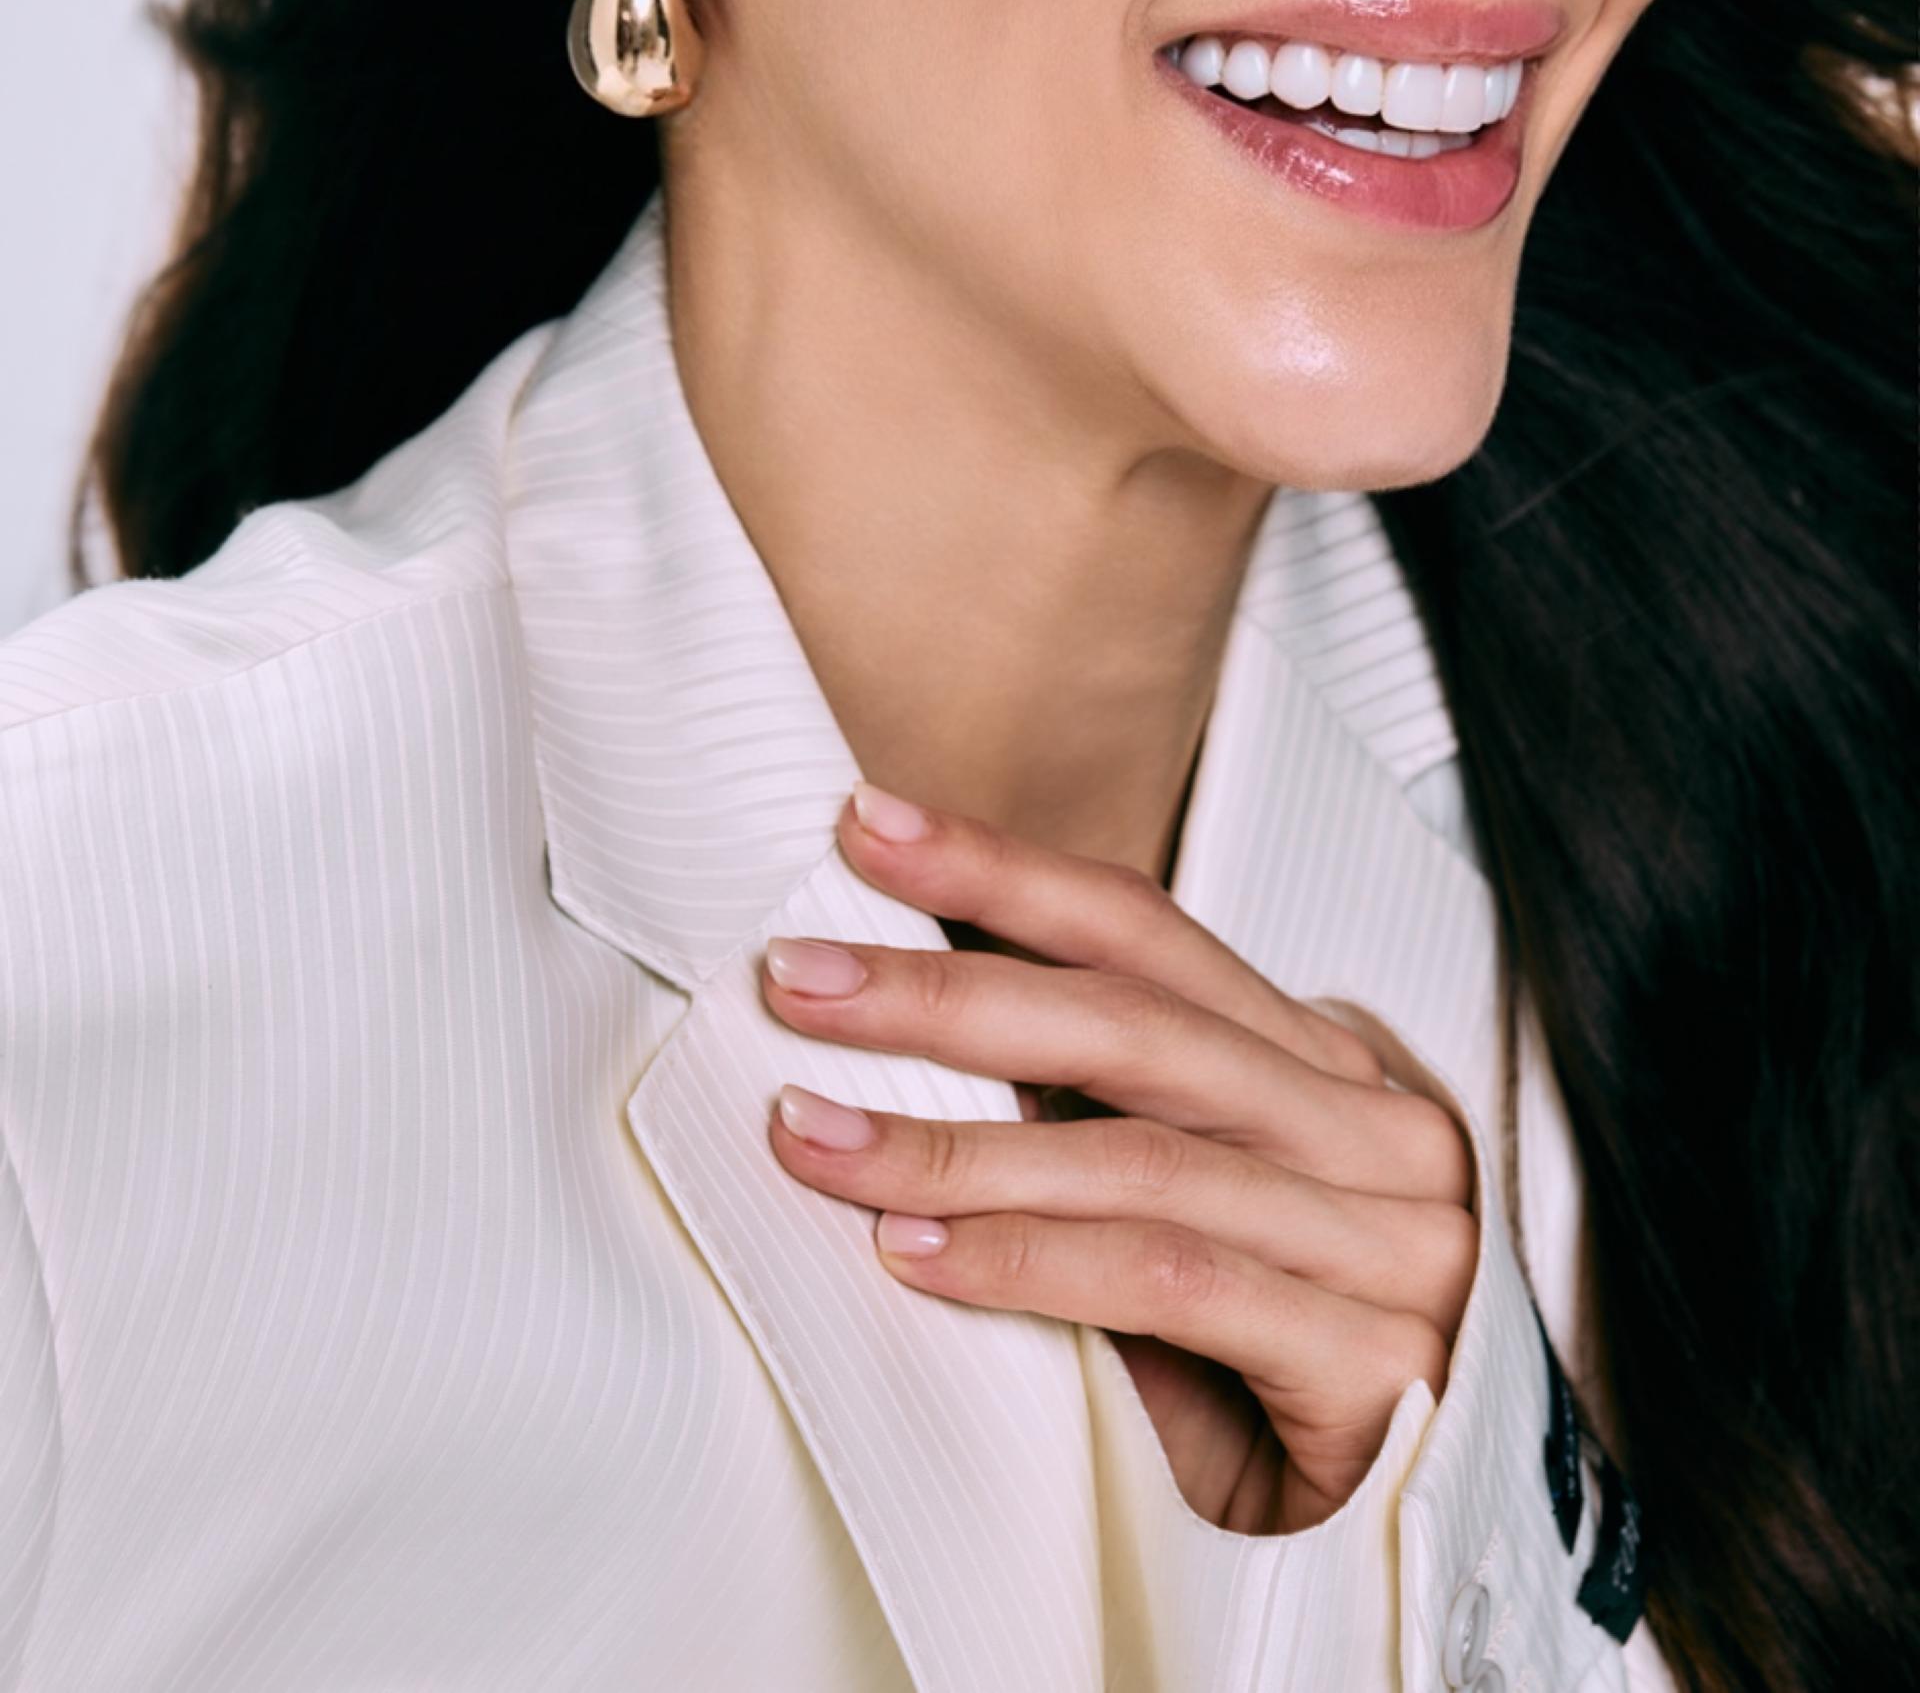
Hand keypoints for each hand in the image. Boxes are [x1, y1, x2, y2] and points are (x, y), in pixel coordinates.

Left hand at [760, 786, 1477, 1534]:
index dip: (1004, 873)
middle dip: (947, 989)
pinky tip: (916, 1254)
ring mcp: (1392, 1241)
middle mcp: (1373, 1131)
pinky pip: (1169, 1280)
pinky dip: (1027, 1259)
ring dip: (951, 1141)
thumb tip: (896, 1021)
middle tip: (799, 974)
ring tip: (813, 1133)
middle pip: (1133, 1022)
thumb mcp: (1172, 1216)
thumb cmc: (1255, 1384)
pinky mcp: (1378, 1360)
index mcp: (1326, 1067)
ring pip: (1137, 1155)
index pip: (1148, 934)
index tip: (868, 829)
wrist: (1377, 1563)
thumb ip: (1091, 1120)